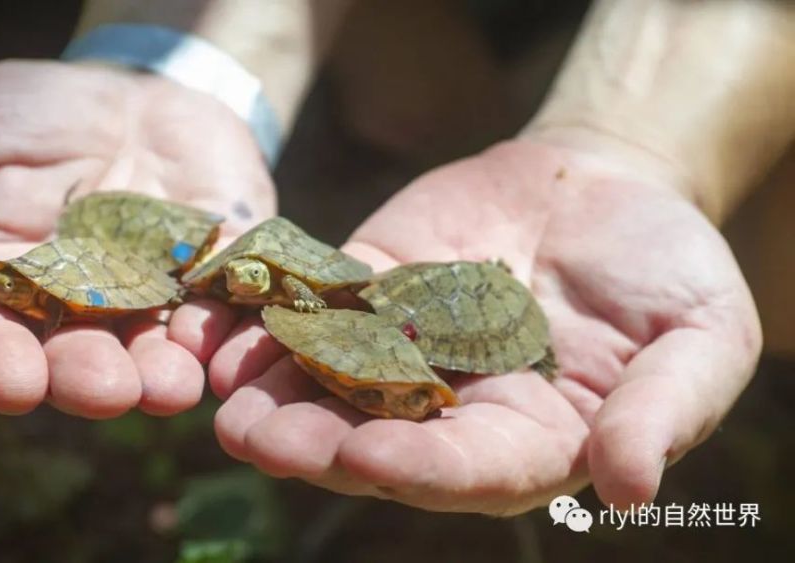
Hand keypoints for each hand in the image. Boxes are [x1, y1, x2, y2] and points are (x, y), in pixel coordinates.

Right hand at [0, 60, 274, 417]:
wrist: (131, 90)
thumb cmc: (24, 113)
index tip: (12, 385)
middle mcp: (68, 310)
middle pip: (71, 356)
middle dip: (86, 378)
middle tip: (105, 392)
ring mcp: (145, 301)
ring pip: (150, 350)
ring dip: (160, 374)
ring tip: (169, 388)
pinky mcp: (211, 282)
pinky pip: (221, 314)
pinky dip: (225, 334)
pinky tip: (228, 346)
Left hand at [208, 139, 760, 513]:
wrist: (609, 183)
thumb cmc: (670, 269)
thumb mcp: (701, 339)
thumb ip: (665, 412)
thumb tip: (629, 489)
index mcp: (530, 439)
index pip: (469, 469)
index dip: (419, 466)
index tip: (368, 457)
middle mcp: (455, 408)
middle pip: (380, 438)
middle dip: (320, 445)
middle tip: (260, 441)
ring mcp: (407, 348)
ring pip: (335, 382)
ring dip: (279, 394)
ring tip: (227, 404)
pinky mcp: (372, 289)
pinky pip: (321, 307)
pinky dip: (277, 319)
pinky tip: (229, 331)